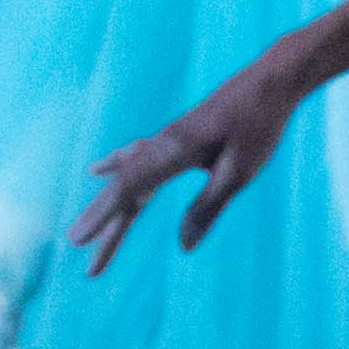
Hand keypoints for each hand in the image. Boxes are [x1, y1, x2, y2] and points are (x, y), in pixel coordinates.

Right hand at [71, 64, 304, 273]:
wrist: (271, 80)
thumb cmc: (259, 123)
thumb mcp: (240, 171)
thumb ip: (208, 208)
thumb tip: (182, 247)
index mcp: (175, 150)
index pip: (129, 187)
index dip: (102, 216)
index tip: (77, 240)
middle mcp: (163, 144)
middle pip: (125, 189)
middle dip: (104, 227)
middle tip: (90, 269)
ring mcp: (167, 139)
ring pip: (129, 177)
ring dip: (111, 209)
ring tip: (86, 236)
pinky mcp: (177, 138)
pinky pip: (137, 160)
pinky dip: (117, 171)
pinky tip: (101, 169)